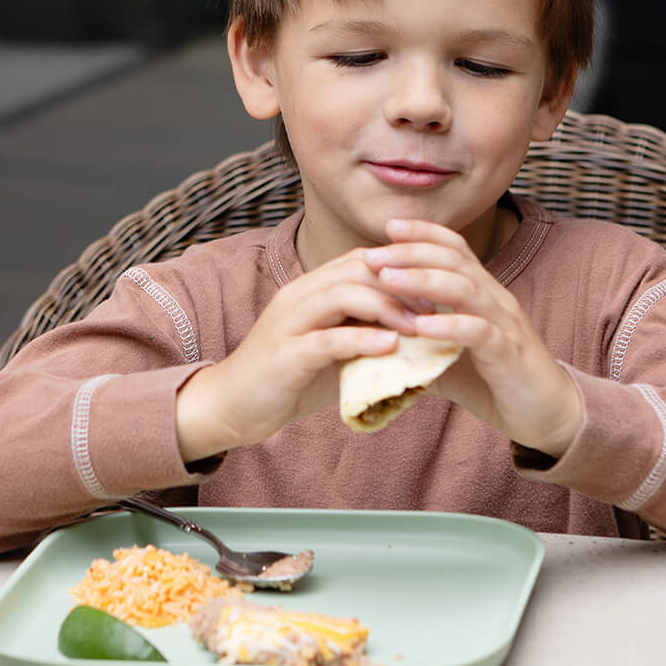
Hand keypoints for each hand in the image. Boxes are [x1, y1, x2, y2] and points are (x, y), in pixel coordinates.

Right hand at [175, 251, 417, 460]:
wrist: (230, 405)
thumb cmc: (286, 379)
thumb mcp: (331, 350)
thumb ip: (362, 333)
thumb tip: (415, 334)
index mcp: (310, 290)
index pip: (360, 259)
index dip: (401, 268)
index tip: (434, 288)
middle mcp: (298, 296)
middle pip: (356, 269)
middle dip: (401, 283)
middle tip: (435, 306)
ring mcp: (289, 323)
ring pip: (343, 295)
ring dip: (387, 307)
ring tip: (419, 325)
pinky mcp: (285, 354)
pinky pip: (328, 338)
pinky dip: (362, 339)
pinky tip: (391, 346)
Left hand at [364, 219, 581, 456]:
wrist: (546, 414)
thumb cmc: (494, 381)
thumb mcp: (447, 359)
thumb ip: (415, 346)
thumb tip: (372, 344)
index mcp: (482, 293)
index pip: (455, 249)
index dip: (424, 233)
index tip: (389, 226)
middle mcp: (495, 299)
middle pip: (454, 261)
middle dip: (411, 253)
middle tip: (372, 255)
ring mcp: (505, 324)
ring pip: (465, 289)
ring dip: (423, 281)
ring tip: (388, 279)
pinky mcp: (510, 354)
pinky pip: (480, 332)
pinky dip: (450, 326)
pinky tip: (421, 326)